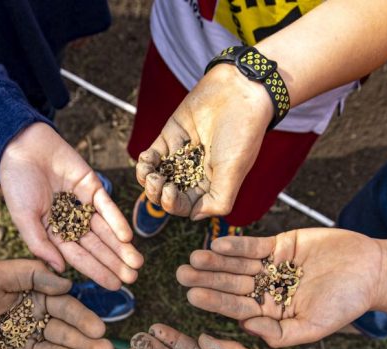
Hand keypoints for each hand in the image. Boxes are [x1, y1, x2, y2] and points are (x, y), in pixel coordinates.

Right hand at [0, 123, 143, 289]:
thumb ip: (40, 244)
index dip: (96, 271)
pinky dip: (117, 221)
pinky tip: (127, 236)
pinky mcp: (92, 187)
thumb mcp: (23, 217)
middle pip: (96, 247)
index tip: (114, 285)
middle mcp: (70, 222)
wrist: (22, 146)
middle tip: (133, 279)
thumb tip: (60, 270)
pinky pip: (107, 207)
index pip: (78, 257)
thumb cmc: (16, 183)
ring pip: (106, 230)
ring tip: (137, 263)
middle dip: (114, 263)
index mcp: (53, 233)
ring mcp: (83, 205)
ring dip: (121, 246)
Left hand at [135, 65, 271, 219]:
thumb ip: (218, 201)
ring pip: (157, 176)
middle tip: (156, 182)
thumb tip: (194, 217)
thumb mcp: (233, 174)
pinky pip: (153, 155)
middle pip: (168, 193)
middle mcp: (196, 172)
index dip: (172, 204)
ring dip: (147, 179)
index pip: (185, 205)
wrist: (240, 92)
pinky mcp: (171, 136)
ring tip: (149, 172)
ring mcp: (182, 154)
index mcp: (212, 185)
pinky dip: (145, 161)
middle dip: (156, 193)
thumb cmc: (241, 134)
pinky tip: (146, 159)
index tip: (170, 193)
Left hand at [176, 229, 384, 346]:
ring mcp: (272, 268)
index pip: (238, 308)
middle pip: (232, 285)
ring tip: (193, 258)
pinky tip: (217, 243)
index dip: (215, 301)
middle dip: (207, 280)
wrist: (372, 269)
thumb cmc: (347, 303)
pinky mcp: (280, 245)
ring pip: (238, 264)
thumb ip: (281, 333)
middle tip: (181, 275)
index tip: (192, 296)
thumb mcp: (314, 326)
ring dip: (216, 261)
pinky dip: (237, 244)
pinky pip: (254, 246)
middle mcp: (268, 291)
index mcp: (272, 313)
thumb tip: (246, 330)